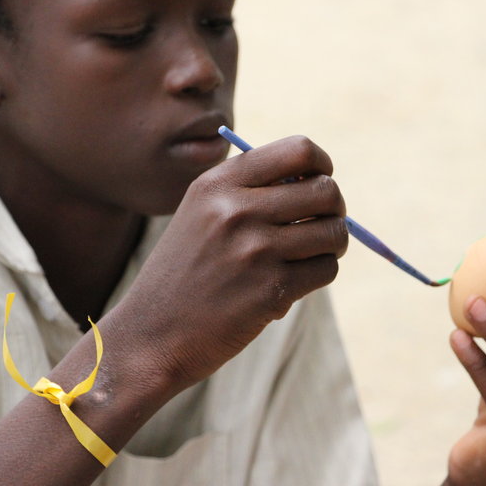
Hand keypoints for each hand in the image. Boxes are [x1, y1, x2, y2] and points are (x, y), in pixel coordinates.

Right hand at [118, 135, 347, 389]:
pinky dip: (318, 275)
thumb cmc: (184, 273)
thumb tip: (321, 182)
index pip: (298, 150)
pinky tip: (290, 283)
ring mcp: (254, 250)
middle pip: (325, 190)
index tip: (319, 181)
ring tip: (308, 256)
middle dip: (334, 209)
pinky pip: (326, 269)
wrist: (151, 335)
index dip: (322, 164)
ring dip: (331, 245)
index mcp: (218, 183)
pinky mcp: (271, 290)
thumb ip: (250, 192)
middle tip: (321, 226)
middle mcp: (235, 210)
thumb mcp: (201, 215)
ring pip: (334, 232)